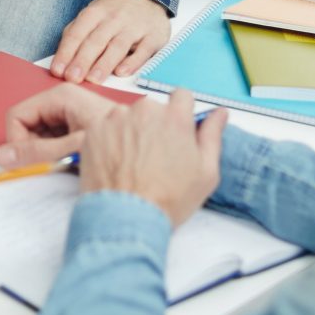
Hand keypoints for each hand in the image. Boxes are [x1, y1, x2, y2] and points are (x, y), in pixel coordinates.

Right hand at [0, 83, 120, 166]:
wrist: (156, 170)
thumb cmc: (125, 153)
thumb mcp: (74, 150)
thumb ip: (36, 153)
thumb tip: (0, 156)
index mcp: (64, 97)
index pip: (18, 116)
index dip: (16, 142)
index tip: (26, 164)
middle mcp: (70, 102)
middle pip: (31, 126)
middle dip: (35, 149)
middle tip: (52, 168)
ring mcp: (78, 116)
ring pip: (45, 136)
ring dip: (50, 155)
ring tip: (71, 167)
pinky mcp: (87, 130)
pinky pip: (61, 142)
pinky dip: (63, 157)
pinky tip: (81, 166)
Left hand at [52, 0, 169, 81]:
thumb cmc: (112, 12)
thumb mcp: (92, 16)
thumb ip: (75, 34)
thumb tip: (61, 60)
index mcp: (94, 13)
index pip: (77, 34)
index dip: (66, 52)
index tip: (57, 71)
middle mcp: (114, 19)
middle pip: (96, 41)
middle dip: (82, 60)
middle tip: (72, 78)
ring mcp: (135, 27)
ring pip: (118, 46)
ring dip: (104, 63)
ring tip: (93, 79)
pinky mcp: (154, 36)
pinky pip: (143, 50)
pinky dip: (132, 62)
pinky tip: (121, 72)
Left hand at [76, 88, 226, 226]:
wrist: (126, 218)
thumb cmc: (168, 200)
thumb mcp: (206, 172)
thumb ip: (212, 136)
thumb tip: (219, 114)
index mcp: (175, 118)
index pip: (182, 96)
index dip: (181, 112)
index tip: (177, 128)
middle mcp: (144, 111)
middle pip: (153, 108)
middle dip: (155, 125)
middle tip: (155, 155)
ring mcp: (116, 118)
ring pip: (127, 116)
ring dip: (131, 131)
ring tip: (133, 162)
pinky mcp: (94, 129)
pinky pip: (105, 127)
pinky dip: (109, 140)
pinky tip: (116, 163)